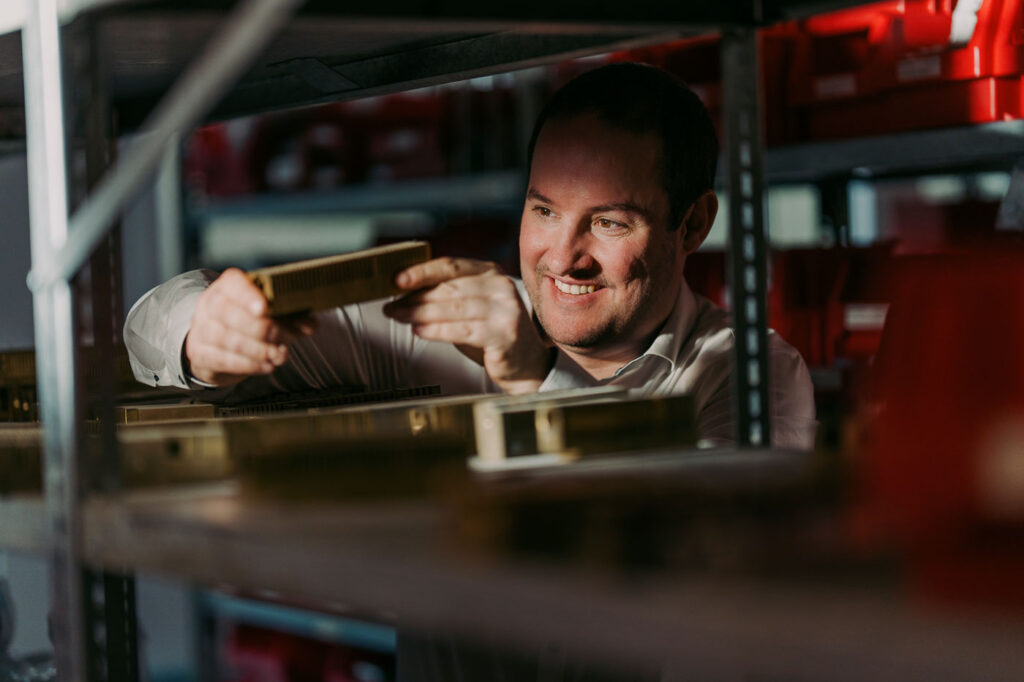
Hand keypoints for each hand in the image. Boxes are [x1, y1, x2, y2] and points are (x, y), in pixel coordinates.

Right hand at [184, 268, 315, 386]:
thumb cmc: (249, 323)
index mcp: (229, 286)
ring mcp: (201, 328)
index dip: (247, 295)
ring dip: (257, 349)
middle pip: (229, 313)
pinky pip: (221, 359)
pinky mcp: (200, 353)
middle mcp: (210, 303)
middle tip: (284, 340)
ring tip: (278, 356)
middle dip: (261, 329)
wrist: (217, 345)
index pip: (233, 283)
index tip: (264, 308)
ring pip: (225, 338)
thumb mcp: (271, 314)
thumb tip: (311, 325)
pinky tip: (266, 366)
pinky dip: (247, 365)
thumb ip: (292, 317)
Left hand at [383, 257, 551, 393]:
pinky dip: (436, 330)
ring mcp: (505, 310)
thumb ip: (448, 296)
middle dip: (415, 298)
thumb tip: (405, 293)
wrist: (526, 363)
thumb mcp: (472, 307)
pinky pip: (461, 330)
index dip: (422, 271)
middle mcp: (500, 287)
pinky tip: (419, 331)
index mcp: (491, 272)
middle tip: (392, 306)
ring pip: (453, 308)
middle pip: (449, 288)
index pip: (451, 266)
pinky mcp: (504, 334)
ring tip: (400, 317)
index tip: (397, 279)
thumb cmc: (493, 333)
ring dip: (420, 314)